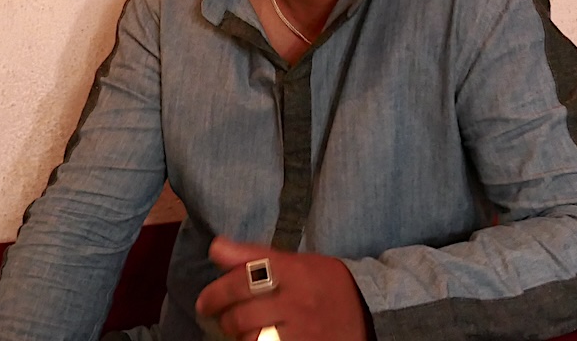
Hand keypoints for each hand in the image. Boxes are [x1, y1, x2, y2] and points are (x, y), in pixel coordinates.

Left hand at [194, 236, 368, 340]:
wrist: (371, 314)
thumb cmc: (326, 284)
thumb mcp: (296, 262)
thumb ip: (254, 255)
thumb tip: (215, 246)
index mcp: (295, 273)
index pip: (246, 279)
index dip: (218, 292)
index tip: (205, 301)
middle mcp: (298, 303)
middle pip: (242, 316)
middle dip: (224, 319)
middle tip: (220, 318)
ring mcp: (302, 333)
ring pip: (251, 340)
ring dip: (239, 338)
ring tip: (241, 331)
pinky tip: (259, 340)